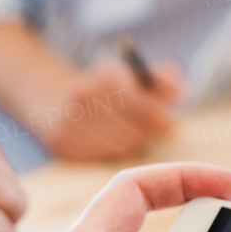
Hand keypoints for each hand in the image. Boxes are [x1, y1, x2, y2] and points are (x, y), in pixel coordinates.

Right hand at [37, 60, 184, 161]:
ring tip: (130, 134)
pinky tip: (110, 142)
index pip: (141, 105)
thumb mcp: (128, 75)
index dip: (160, 118)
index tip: (170, 125)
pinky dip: (110, 152)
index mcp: (104, 75)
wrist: (50, 96)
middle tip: (152, 133)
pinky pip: (100, 156)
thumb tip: (181, 88)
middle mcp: (84, 95)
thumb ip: (159, 80)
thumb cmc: (103, 89)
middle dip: (147, 133)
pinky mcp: (60, 143)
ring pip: (119, 146)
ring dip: (130, 144)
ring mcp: (69, 120)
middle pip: (132, 129)